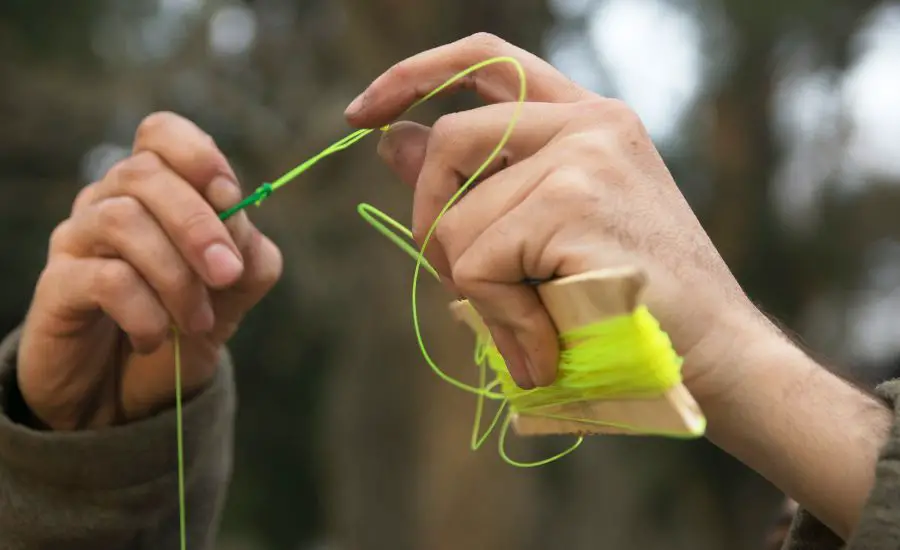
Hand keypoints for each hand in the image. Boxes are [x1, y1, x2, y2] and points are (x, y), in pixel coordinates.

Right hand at [18, 112, 282, 430]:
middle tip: (227, 275)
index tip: (231, 197)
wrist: (126, 394)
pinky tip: (155, 338)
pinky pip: (103, 277)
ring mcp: (79, 240)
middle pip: (145, 173)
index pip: (160, 133)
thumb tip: (242, 229)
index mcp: (156, 191)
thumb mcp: (233, 293)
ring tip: (197, 323)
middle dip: (199, 225)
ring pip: (123, 219)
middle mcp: (109, 201)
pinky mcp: (57, 286)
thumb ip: (250, 256)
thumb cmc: (181, 328)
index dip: (197, 154)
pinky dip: (144, 311)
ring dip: (175, 276)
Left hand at [346, 33, 774, 400]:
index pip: (485, 59)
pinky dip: (499, 321)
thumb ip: (471, 182)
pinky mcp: (575, 201)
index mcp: (587, 119)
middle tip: (465, 282)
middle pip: (450, 139)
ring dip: (479, 295)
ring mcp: (585, 155)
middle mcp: (589, 122)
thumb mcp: (542, 234)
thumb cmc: (628, 303)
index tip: (363, 115)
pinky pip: (479, 263)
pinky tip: (543, 349)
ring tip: (533, 334)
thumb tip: (390, 140)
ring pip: (457, 221)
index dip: (415, 75)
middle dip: (431, 219)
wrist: (715, 357)